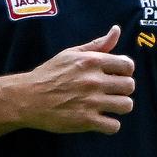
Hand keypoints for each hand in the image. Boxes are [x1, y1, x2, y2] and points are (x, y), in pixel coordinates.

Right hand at [20, 26, 135, 133]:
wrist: (27, 98)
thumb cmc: (49, 74)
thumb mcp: (71, 53)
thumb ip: (97, 44)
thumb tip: (117, 30)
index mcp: (92, 61)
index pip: (128, 65)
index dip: (125, 71)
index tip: (115, 75)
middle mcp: (94, 80)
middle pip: (130, 86)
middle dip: (123, 89)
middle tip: (111, 91)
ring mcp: (90, 102)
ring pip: (126, 105)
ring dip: (119, 106)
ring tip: (108, 106)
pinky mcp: (85, 121)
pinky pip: (114, 126)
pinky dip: (110, 125)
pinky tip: (101, 120)